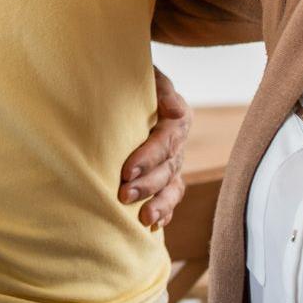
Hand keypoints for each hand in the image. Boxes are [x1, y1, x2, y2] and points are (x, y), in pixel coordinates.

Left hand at [119, 66, 191, 229]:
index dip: (148, 158)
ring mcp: (174, 163)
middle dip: (147, 185)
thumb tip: (175, 110)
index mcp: (177, 119)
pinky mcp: (166, 177)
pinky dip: (165, 213)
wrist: (125, 90)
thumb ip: (159, 88)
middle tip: (124, 196)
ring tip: (144, 220)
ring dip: (160, 205)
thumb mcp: (144, 76)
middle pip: (168, 168)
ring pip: (173, 188)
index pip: (166, 141)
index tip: (126, 171)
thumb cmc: (130, 80)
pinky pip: (171, 198)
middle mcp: (178, 143)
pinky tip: (154, 227)